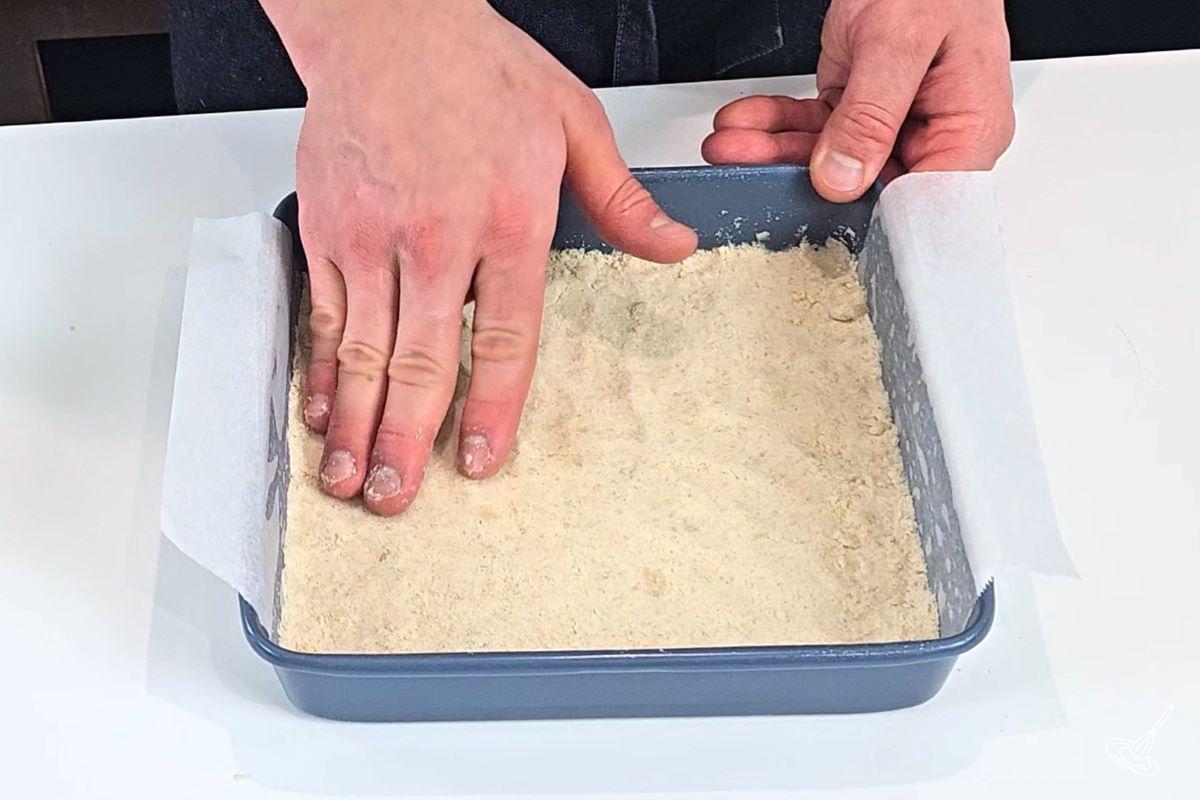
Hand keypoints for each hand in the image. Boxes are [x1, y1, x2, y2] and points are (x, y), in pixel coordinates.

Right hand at [262, 0, 697, 514]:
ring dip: (358, 423)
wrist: (386, 22)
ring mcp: (372, 237)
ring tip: (354, 479)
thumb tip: (674, 247)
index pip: (504, 337)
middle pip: (423, 360)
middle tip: (399, 499)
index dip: (492, 407)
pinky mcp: (327, 229)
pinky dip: (322, 370)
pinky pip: (326, 315)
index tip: (479, 460)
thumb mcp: (573, 122)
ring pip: (365, 350)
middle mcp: (435, 236)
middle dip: (408, 440)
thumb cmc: (478, 68)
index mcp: (507, 220)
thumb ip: (621, 198)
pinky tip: (322, 414)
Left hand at [701, 0, 1014, 199]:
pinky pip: (815, 128)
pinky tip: (744, 123)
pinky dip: (776, 123)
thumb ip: (871, 115)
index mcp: (968, 131)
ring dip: (773, 150)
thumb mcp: (901, 43)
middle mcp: (931, 137)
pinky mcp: (859, 108)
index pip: (921, 206)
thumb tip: (842, 180)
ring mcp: (893, 125)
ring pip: (827, 160)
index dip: (869, 222)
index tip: (813, 221)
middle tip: (743, 170)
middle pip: (863, 188)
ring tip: (728, 145)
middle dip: (796, 180)